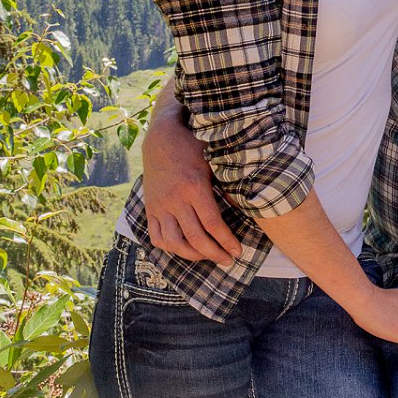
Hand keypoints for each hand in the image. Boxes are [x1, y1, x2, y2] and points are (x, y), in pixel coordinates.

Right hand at [141, 106, 238, 266]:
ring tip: (207, 256)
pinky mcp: (150, 209)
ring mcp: (160, 206)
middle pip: (195, 238)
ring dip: (193, 256)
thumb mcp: (213, 161)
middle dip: (215, 254)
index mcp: (194, 187)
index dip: (227, 241)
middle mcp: (175, 200)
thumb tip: (246, 205)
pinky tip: (183, 248)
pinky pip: (156, 237)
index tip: (238, 251)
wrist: (160, 138)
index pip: (212, 224)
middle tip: (228, 260)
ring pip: (174, 243)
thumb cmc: (192, 148)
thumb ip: (226, 183)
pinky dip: (169, 248)